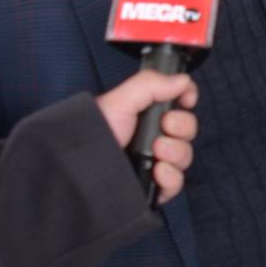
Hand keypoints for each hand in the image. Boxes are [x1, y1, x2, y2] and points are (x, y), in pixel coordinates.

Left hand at [95, 71, 198, 205]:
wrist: (77, 170)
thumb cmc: (91, 134)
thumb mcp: (119, 101)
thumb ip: (151, 84)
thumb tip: (182, 80)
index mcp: (147, 115)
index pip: (180, 103)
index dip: (188, 98)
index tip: (186, 99)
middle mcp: (153, 137)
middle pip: (188, 130)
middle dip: (182, 126)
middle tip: (165, 125)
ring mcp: (154, 162)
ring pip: (185, 156)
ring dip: (176, 151)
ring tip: (157, 150)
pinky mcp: (153, 186)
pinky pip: (176, 183)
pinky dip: (172, 177)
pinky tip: (158, 171)